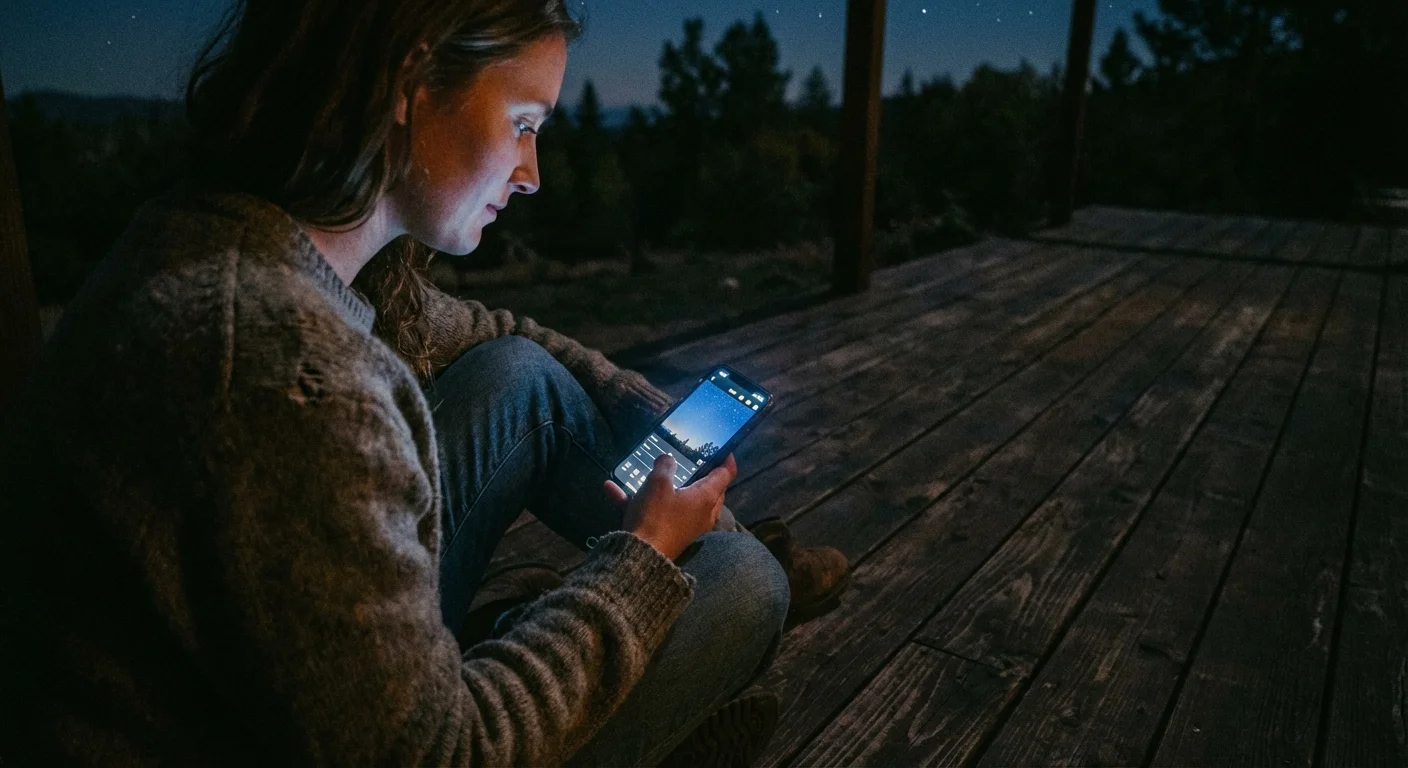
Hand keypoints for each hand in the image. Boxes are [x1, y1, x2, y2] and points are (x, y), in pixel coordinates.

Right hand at [602, 453, 737, 559]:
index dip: (726, 458)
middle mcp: (703, 512)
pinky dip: (640, 501)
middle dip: (701, 473)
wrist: (641, 558)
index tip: (723, 448)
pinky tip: (611, 489)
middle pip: (708, 488)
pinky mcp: (671, 534)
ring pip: (680, 499)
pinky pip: (658, 512)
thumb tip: (668, 459)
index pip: (726, 474)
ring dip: (663, 486)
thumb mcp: (658, 483)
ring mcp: (688, 525)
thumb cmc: (656, 516)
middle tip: (692, 458)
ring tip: (649, 471)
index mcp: (706, 497)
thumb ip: (664, 465)